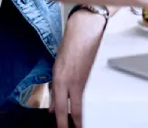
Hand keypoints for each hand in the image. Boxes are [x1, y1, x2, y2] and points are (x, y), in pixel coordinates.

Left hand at [49, 10, 105, 127]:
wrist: (85, 29)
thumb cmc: (71, 45)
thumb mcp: (57, 67)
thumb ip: (54, 89)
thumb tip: (52, 106)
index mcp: (59, 79)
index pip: (59, 108)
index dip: (60, 122)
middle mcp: (70, 81)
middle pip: (73, 110)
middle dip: (74, 123)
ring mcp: (84, 78)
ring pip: (83, 104)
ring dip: (82, 114)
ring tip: (82, 123)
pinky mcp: (95, 75)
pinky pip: (91, 94)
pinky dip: (90, 103)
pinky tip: (90, 108)